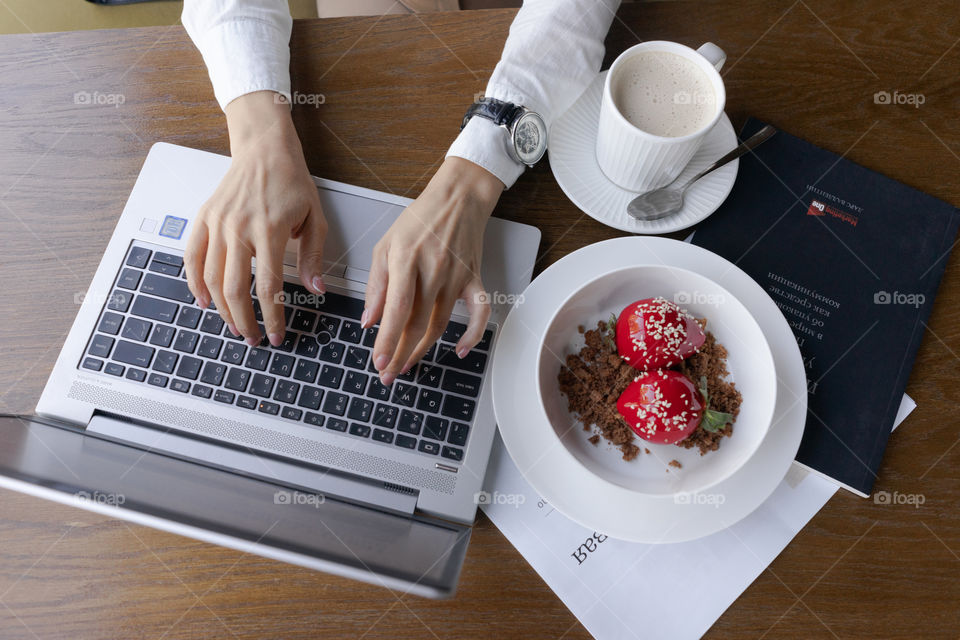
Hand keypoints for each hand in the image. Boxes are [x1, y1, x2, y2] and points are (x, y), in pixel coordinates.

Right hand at [184, 91, 326, 346]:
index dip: (272, 317)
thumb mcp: (315, 219)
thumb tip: (316, 290)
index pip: (269, 287)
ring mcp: (218, 224)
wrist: (264, 150)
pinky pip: (192, 256)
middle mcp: (240, 229)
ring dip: (221, 309)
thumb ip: (313, 257)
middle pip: (235, 289)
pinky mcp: (204, 218)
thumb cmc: (292, 182)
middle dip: (244, 321)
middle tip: (254, 339)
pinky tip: (204, 301)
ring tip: (234, 325)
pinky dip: (195, 282)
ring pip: (211, 278)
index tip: (277, 335)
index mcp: (270, 231)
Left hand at [363, 156, 503, 384]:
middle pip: (417, 324)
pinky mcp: (474, 279)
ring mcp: (456, 276)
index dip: (387, 341)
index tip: (378, 362)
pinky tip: (461, 351)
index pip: (396, 310)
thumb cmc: (419, 220)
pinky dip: (474, 334)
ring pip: (440, 324)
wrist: (458, 199)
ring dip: (423, 350)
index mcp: (405, 260)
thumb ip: (375, 285)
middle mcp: (432, 270)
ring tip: (407, 365)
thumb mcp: (385, 245)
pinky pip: (479, 312)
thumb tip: (369, 321)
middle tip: (388, 374)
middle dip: (400, 354)